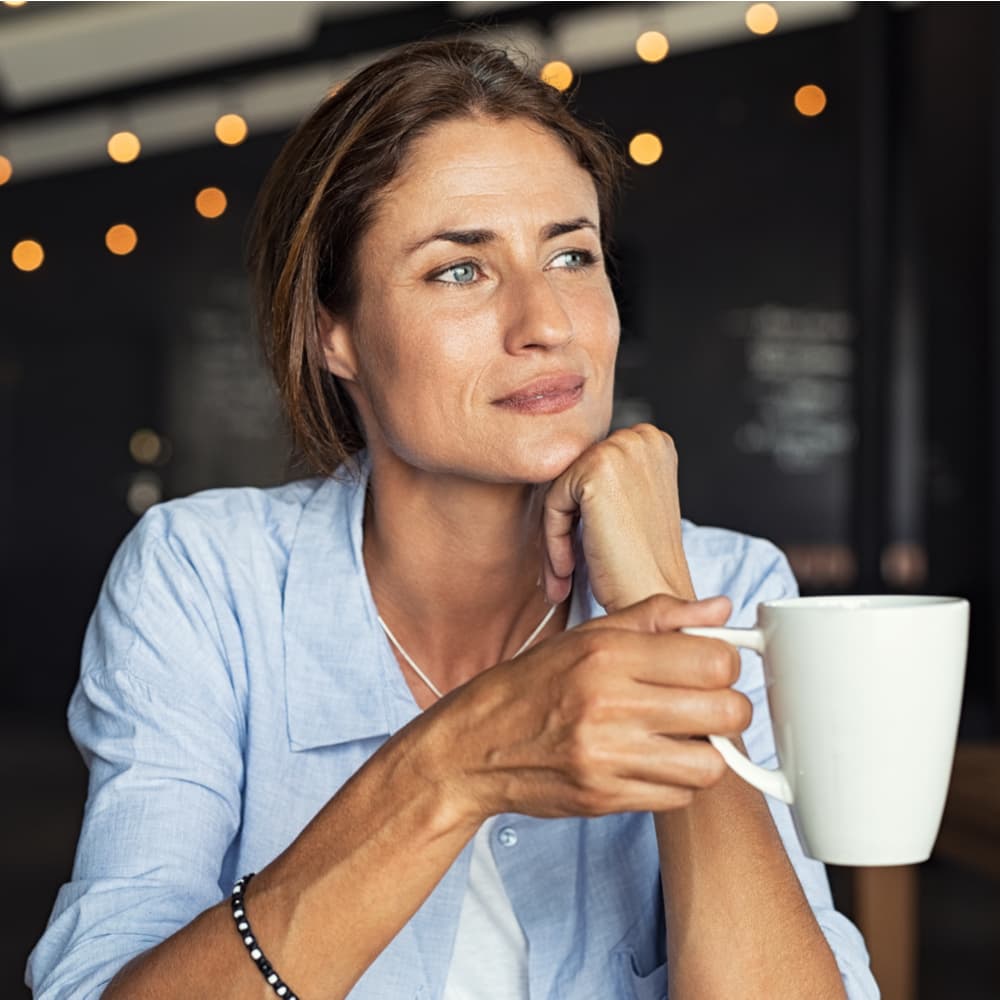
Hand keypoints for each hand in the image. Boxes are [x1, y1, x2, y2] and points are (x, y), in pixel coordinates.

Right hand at [425, 593, 749, 823]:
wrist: (475, 744)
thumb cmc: (534, 684)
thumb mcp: (588, 635)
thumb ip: (658, 617)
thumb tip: (720, 610)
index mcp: (608, 653)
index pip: (714, 660)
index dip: (725, 663)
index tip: (710, 666)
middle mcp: (609, 704)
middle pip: (725, 711)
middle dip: (727, 707)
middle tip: (705, 703)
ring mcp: (607, 756)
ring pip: (710, 763)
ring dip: (705, 750)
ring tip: (680, 736)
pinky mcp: (605, 798)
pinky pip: (678, 797)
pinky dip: (676, 782)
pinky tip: (653, 760)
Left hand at [542, 424, 693, 612]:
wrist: (654, 597)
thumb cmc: (643, 563)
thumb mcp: (631, 503)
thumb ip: (607, 477)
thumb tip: (562, 470)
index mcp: (653, 441)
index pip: (591, 467)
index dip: (583, 512)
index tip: (583, 549)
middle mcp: (641, 437)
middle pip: (574, 476)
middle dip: (568, 523)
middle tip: (566, 569)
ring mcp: (621, 449)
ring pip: (560, 490)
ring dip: (557, 536)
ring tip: (565, 574)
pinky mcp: (597, 469)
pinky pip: (553, 503)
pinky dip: (554, 540)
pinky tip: (568, 570)